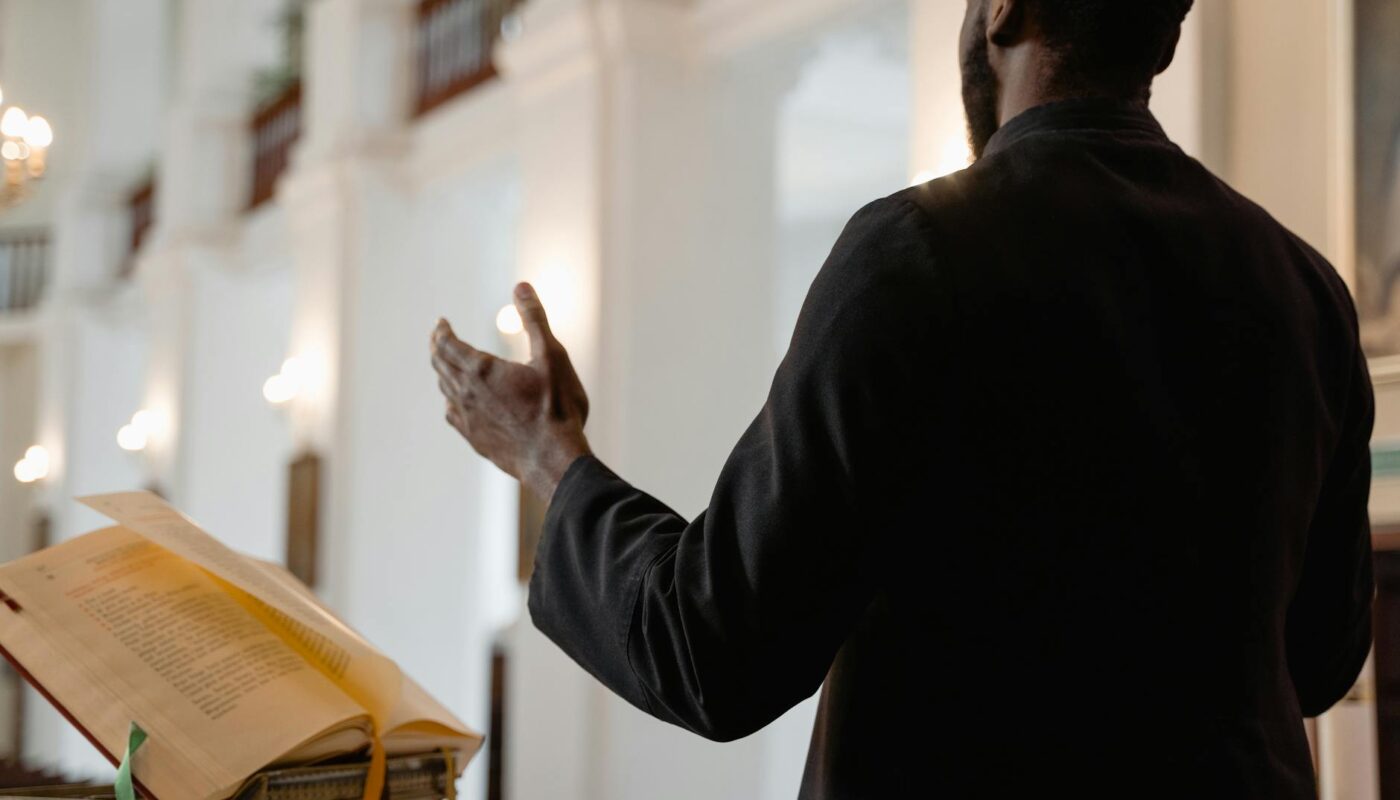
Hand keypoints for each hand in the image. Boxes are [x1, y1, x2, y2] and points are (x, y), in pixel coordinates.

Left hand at [431, 283, 591, 503]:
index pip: (447, 344)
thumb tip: (520, 287)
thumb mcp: (552, 356)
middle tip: (439, 337)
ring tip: (447, 364)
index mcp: (481, 370)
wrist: (555, 460)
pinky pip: (453, 415)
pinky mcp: (476, 440)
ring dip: (443, 372)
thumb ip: (534, 320)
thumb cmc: (557, 408)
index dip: (442, 331)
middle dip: (438, 347)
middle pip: (440, 365)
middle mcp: (467, 394)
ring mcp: (469, 420)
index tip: (441, 322)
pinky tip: (457, 403)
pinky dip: (451, 400)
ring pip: (445, 390)